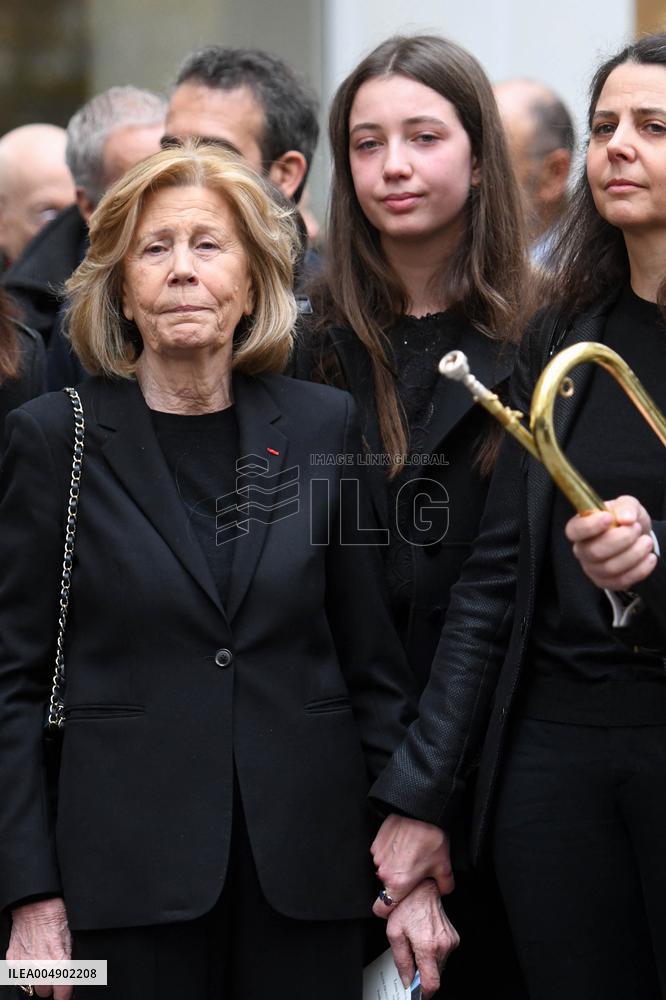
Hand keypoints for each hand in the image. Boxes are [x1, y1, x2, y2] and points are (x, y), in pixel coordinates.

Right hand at [8, 898, 72, 999]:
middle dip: (50, 985)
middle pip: (44, 992)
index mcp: (59, 963)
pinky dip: (25, 970)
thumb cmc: (55, 917)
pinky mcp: (13, 961)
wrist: (35, 905)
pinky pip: (19, 975)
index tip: (65, 994)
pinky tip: (31, 957)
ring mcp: (25, 965)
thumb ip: (68, 960)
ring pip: (30, 986)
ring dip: (37, 979)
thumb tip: (70, 974)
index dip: (65, 994)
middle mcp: (40, 968)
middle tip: (53, 972)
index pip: (62, 993)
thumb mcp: (70, 939)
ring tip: (41, 964)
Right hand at [372, 814, 453, 916]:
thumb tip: (442, 891)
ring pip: (384, 870)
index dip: (387, 910)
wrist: (420, 811)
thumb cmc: (431, 839)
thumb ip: (443, 886)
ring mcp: (378, 856)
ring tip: (409, 855)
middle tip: (412, 872)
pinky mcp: (376, 842)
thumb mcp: (444, 867)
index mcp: (398, 883)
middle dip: (397, 883)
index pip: (381, 909)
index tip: (396, 904)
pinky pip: (381, 854)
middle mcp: (384, 872)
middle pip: (386, 887)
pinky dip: (389, 853)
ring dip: (393, 867)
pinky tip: (403, 845)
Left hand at [385, 879, 458, 998]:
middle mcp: (443, 945)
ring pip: (439, 966)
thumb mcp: (394, 934)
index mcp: (427, 946)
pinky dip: (434, 954)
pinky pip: (443, 955)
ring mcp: (450, 941)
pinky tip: (424, 940)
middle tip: (411, 961)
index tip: (417, 993)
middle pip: (435, 975)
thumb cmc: (406, 906)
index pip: (431, 983)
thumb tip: (407, 980)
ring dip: (428, 963)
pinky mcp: (453, 937)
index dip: (423, 992)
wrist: (422, 888)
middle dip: (422, 974)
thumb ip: (401, 961)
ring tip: (417, 946)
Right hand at [565, 495, 656, 591]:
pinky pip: (621, 580)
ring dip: (634, 554)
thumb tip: (626, 518)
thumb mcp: (627, 504)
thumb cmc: (626, 520)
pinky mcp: (605, 582)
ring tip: (646, 541)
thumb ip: (626, 506)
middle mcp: (582, 549)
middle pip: (594, 551)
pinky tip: (649, 557)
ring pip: (610, 568)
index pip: (574, 530)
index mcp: (580, 527)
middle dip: (621, 539)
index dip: (590, 526)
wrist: (637, 537)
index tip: (609, 518)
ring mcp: (591, 568)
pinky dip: (640, 569)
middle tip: (636, 528)